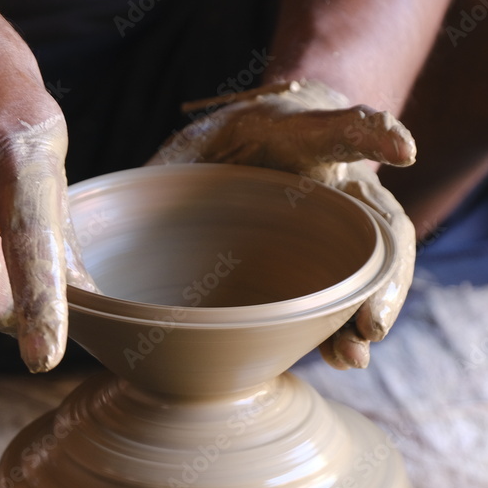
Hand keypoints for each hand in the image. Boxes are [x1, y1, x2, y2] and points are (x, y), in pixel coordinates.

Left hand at [148, 80, 416, 368]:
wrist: (266, 153)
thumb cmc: (228, 148)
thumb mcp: (188, 148)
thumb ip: (159, 179)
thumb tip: (84, 234)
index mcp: (303, 136)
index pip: (340, 128)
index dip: (372, 134)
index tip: (403, 149)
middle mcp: (339, 182)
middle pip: (381, 224)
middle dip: (384, 274)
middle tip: (372, 321)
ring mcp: (345, 224)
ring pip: (378, 267)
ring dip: (370, 311)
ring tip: (355, 352)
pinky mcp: (334, 261)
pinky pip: (349, 295)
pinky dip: (345, 328)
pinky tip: (340, 358)